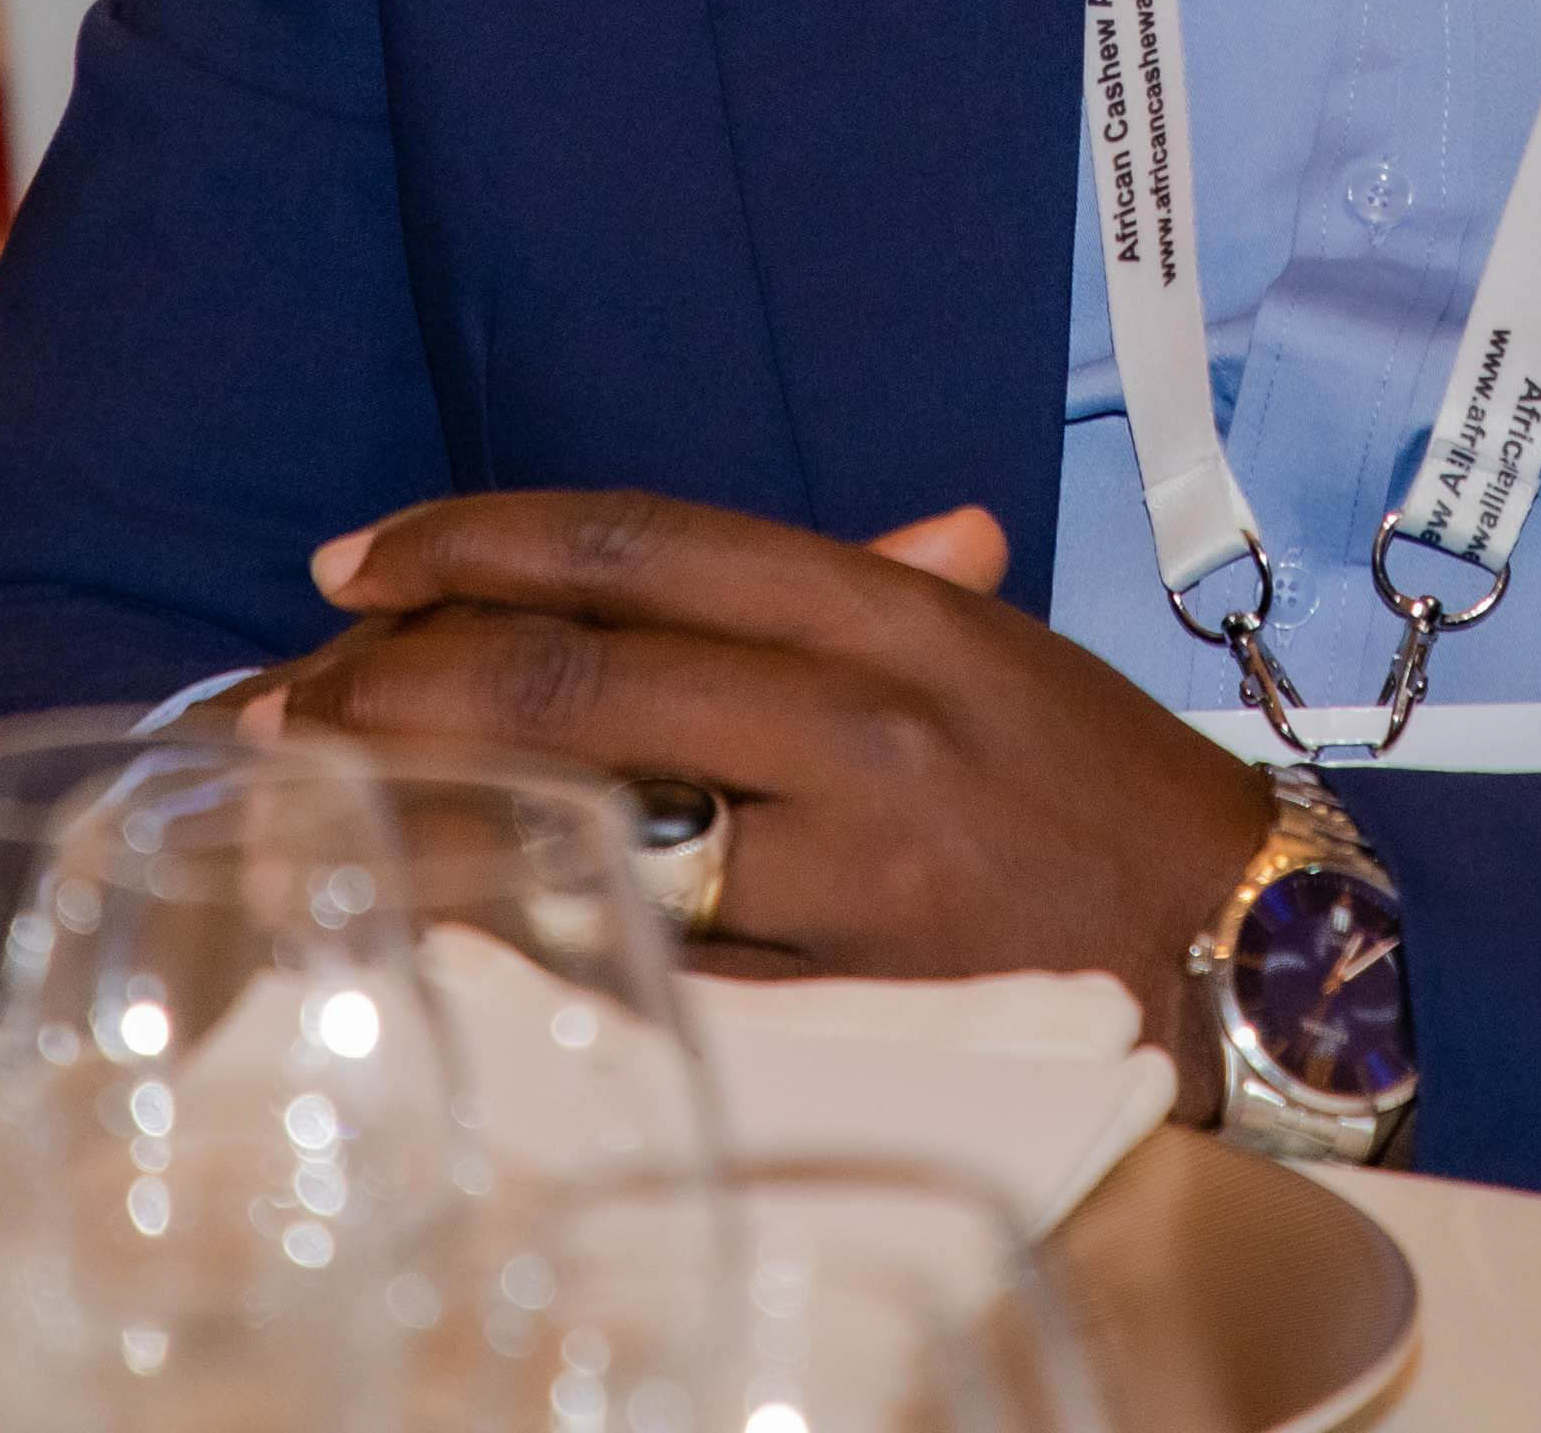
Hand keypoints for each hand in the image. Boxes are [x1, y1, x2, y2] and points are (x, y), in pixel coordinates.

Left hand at [268, 495, 1269, 1083]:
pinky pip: (648, 964)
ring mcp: (853, 865)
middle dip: (400, 676)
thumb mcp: (990, 654)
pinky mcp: (846, 999)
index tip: (357, 560)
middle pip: (581, 671)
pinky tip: (429, 927)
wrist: (1255, 952)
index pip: (642, 541)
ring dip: (425, 806)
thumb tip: (714, 553)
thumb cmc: (1107, 795)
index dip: (475, 543)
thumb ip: (854, 591)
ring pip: (588, 818)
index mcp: (892, 611)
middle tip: (284, 693)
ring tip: (312, 799)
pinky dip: (523, 939)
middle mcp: (865, 716)